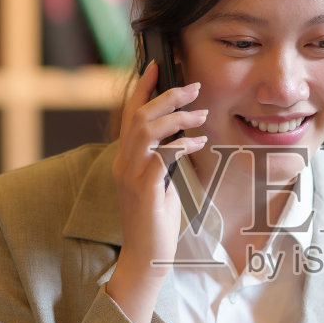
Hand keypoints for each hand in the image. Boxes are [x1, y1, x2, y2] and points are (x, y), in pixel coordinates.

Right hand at [106, 62, 207, 322]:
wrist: (147, 256)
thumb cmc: (157, 220)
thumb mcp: (160, 182)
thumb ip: (164, 158)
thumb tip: (182, 134)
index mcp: (125, 158)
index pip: (129, 114)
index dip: (143, 87)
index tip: (159, 65)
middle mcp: (122, 163)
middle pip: (138, 116)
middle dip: (166, 96)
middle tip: (194, 87)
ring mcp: (130, 176)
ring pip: (146, 131)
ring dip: (176, 117)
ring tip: (200, 114)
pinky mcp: (143, 190)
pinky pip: (161, 157)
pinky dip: (181, 145)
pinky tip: (198, 143)